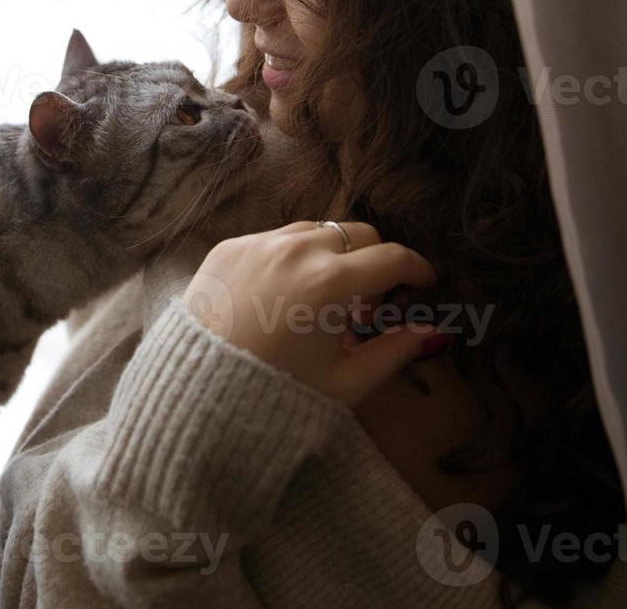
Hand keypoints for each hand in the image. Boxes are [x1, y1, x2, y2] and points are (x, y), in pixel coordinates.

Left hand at [181, 221, 438, 406]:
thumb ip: (395, 351)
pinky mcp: (230, 246)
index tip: (423, 282)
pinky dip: (292, 258)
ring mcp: (259, 243)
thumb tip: (430, 331)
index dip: (417, 269)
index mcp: (331, 283)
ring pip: (317, 230)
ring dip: (333, 255)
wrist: (196, 395)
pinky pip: (276, 238)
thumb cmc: (275, 396)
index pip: (393, 259)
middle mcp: (296, 250)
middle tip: (366, 304)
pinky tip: (285, 296)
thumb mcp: (346, 382)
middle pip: (360, 234)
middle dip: (375, 261)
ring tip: (323, 302)